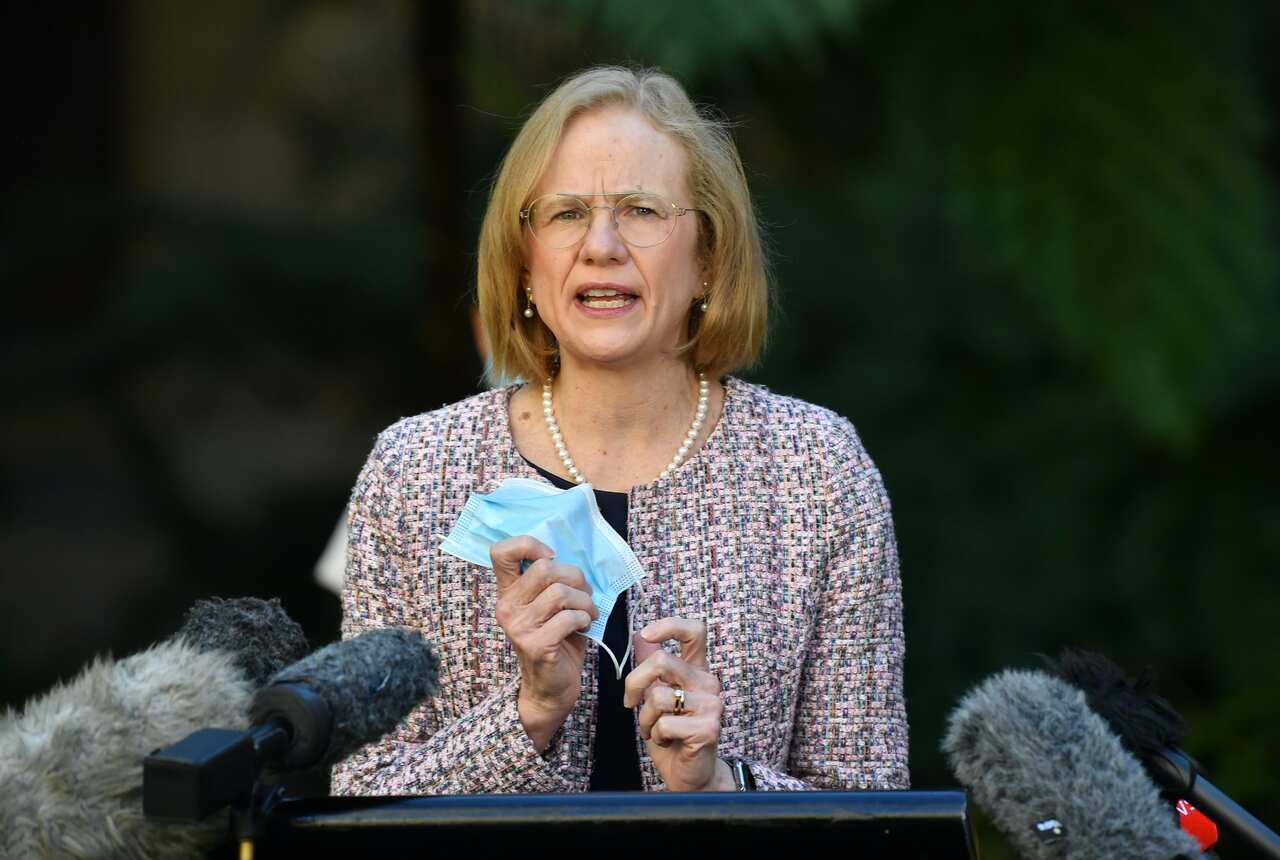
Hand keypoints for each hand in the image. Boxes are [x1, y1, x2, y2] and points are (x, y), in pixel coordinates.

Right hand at [491, 535, 597, 751]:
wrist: (550, 687)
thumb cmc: (555, 639)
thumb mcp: (548, 606)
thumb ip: (550, 581)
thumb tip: (572, 556)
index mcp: (507, 592)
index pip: (501, 551)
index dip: (530, 544)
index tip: (552, 558)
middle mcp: (507, 607)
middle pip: (544, 568)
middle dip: (575, 577)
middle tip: (584, 594)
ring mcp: (519, 627)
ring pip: (561, 592)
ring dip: (585, 601)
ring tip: (588, 613)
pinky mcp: (536, 645)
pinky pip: (569, 617)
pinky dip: (585, 618)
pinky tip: (585, 626)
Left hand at [624, 617, 732, 791]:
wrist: (689, 776)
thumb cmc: (672, 736)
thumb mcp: (657, 697)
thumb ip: (653, 669)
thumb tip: (640, 637)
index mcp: (697, 671)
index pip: (694, 631)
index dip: (670, 626)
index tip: (647, 635)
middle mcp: (708, 683)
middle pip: (662, 660)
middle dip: (634, 682)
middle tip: (629, 702)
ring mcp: (711, 705)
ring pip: (658, 696)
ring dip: (646, 718)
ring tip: (655, 730)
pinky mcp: (708, 728)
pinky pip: (664, 724)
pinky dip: (656, 736)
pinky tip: (667, 742)